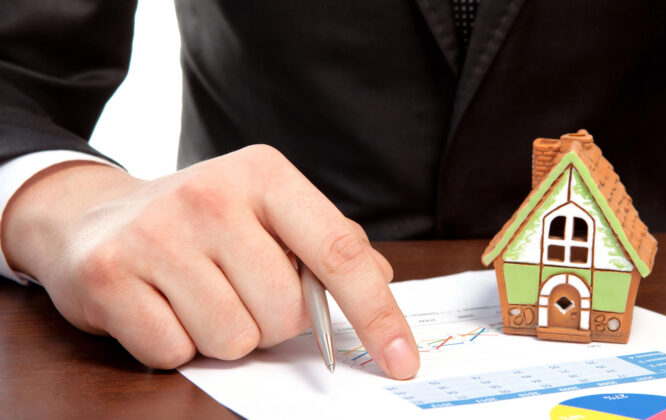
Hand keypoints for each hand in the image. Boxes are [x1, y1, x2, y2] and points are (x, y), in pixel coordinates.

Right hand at [1, 145, 419, 378]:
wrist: (93, 216)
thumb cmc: (200, 224)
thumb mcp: (267, 213)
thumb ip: (326, 245)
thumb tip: (380, 280)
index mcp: (265, 175)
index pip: (339, 252)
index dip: (378, 313)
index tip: (403, 360)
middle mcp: (211, 195)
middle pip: (283, 312)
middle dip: (270, 320)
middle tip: (236, 289)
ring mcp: (155, 234)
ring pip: (234, 340)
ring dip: (224, 335)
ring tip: (196, 295)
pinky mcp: (108, 275)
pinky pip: (177, 352)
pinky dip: (177, 344)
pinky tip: (160, 306)